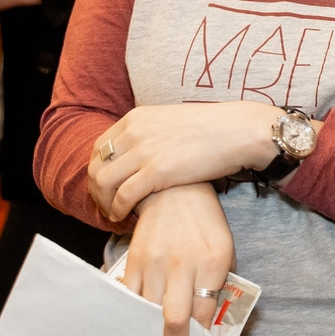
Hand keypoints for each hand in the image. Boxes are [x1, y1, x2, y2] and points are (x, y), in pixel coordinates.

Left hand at [90, 101, 279, 225]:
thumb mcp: (171, 122)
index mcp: (136, 118)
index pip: (100, 147)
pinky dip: (118, 210)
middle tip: (106, 206)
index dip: (98, 170)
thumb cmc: (213, 130)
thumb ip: (151, 134)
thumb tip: (141, 153)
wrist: (238, 131)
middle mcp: (134, 132)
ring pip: (103, 182)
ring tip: (114, 214)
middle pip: (96, 165)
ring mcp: (144, 151)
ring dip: (104, 203)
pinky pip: (122, 196)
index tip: (105, 187)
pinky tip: (124, 217)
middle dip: (96, 190)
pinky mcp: (156, 171)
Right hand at [119, 184, 234, 335]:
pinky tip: (131, 330)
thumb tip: (208, 325)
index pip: (206, 313)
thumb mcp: (225, 248)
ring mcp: (155, 263)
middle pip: (175, 319)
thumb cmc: (205, 224)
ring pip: (148, 312)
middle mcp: (183, 264)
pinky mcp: (133, 260)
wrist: (173, 191)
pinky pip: (129, 297)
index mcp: (213, 261)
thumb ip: (219, 284)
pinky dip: (130, 315)